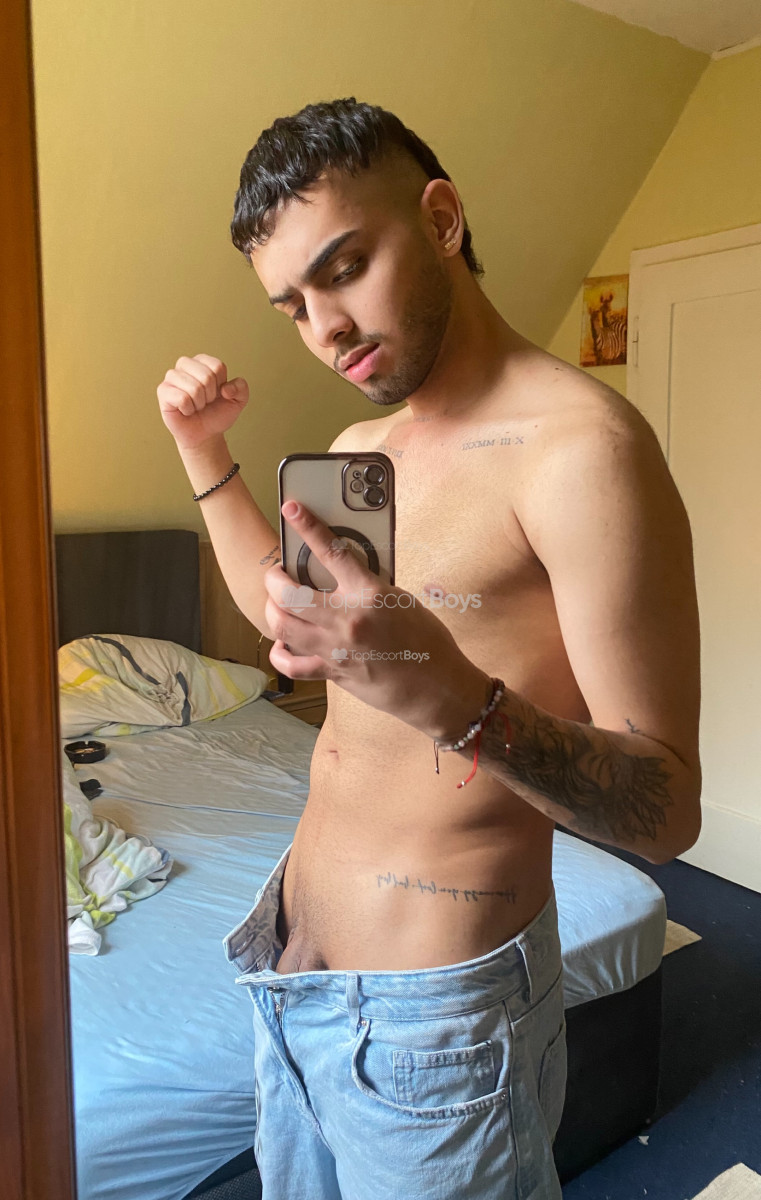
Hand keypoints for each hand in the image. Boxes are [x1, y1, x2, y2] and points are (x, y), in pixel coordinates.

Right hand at [157, 354, 248, 449]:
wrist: (205, 434)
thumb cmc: (217, 413)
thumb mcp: (238, 400)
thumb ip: (241, 388)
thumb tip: (226, 389)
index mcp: (202, 361)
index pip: (218, 367)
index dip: (221, 385)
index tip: (217, 393)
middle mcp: (185, 365)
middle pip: (206, 376)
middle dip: (211, 395)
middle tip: (205, 402)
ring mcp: (172, 377)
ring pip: (194, 388)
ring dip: (199, 403)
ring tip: (196, 406)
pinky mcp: (163, 391)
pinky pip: (182, 398)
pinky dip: (188, 409)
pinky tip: (185, 410)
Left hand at [264, 501, 491, 740]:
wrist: (437, 686)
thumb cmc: (427, 640)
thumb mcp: (400, 599)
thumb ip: (366, 585)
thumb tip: (338, 574)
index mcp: (369, 594)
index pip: (331, 551)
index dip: (307, 526)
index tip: (292, 508)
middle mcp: (347, 620)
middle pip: (289, 594)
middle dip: (275, 580)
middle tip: (277, 575)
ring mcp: (336, 649)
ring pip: (282, 626)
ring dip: (272, 610)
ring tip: (277, 603)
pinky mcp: (333, 672)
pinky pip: (292, 664)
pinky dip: (280, 653)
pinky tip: (284, 643)